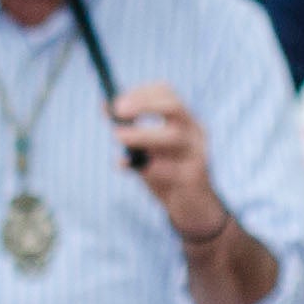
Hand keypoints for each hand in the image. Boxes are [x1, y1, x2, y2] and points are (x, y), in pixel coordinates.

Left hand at [111, 84, 232, 242]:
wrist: (193, 209)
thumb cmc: (166, 174)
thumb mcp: (147, 150)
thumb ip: (130, 130)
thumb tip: (105, 105)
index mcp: (185, 122)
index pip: (167, 94)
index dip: (141, 94)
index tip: (117, 102)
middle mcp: (195, 133)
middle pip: (174, 107)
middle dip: (144, 105)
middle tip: (118, 110)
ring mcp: (197, 154)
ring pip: (172, 136)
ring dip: (142, 134)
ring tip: (118, 136)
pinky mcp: (194, 177)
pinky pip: (168, 168)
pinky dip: (144, 167)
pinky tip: (125, 167)